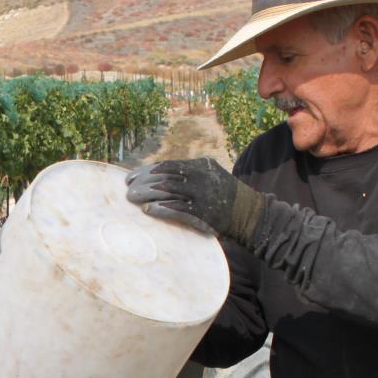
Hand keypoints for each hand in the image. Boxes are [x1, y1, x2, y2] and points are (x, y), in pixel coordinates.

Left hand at [125, 157, 265, 247]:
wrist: (249, 213)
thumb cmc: (224, 196)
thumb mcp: (211, 177)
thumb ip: (190, 175)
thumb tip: (159, 178)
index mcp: (201, 166)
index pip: (168, 165)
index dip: (146, 171)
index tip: (131, 177)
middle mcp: (201, 176)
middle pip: (165, 176)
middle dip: (143, 182)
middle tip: (128, 189)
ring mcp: (202, 194)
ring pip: (168, 190)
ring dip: (148, 194)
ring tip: (133, 199)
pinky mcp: (203, 212)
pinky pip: (177, 209)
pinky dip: (161, 209)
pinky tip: (148, 211)